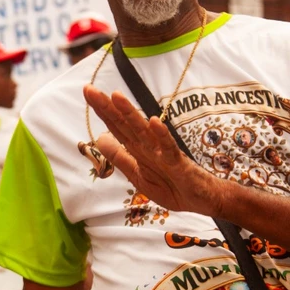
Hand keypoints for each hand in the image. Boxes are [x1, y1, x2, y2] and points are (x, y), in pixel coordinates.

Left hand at [83, 85, 221, 214]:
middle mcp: (148, 146)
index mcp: (138, 149)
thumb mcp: (138, 175)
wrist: (202, 200)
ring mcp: (163, 152)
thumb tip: (99, 138)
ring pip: (143, 130)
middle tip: (90, 89)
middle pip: (125, 124)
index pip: (116, 126)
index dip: (102, 110)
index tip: (88, 92)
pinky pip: (169, 148)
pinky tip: (153, 121)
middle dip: (108, 107)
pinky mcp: (178, 162)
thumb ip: (120, 158)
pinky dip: (161, 135)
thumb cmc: (172, 186)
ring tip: (116, 96)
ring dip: (130, 113)